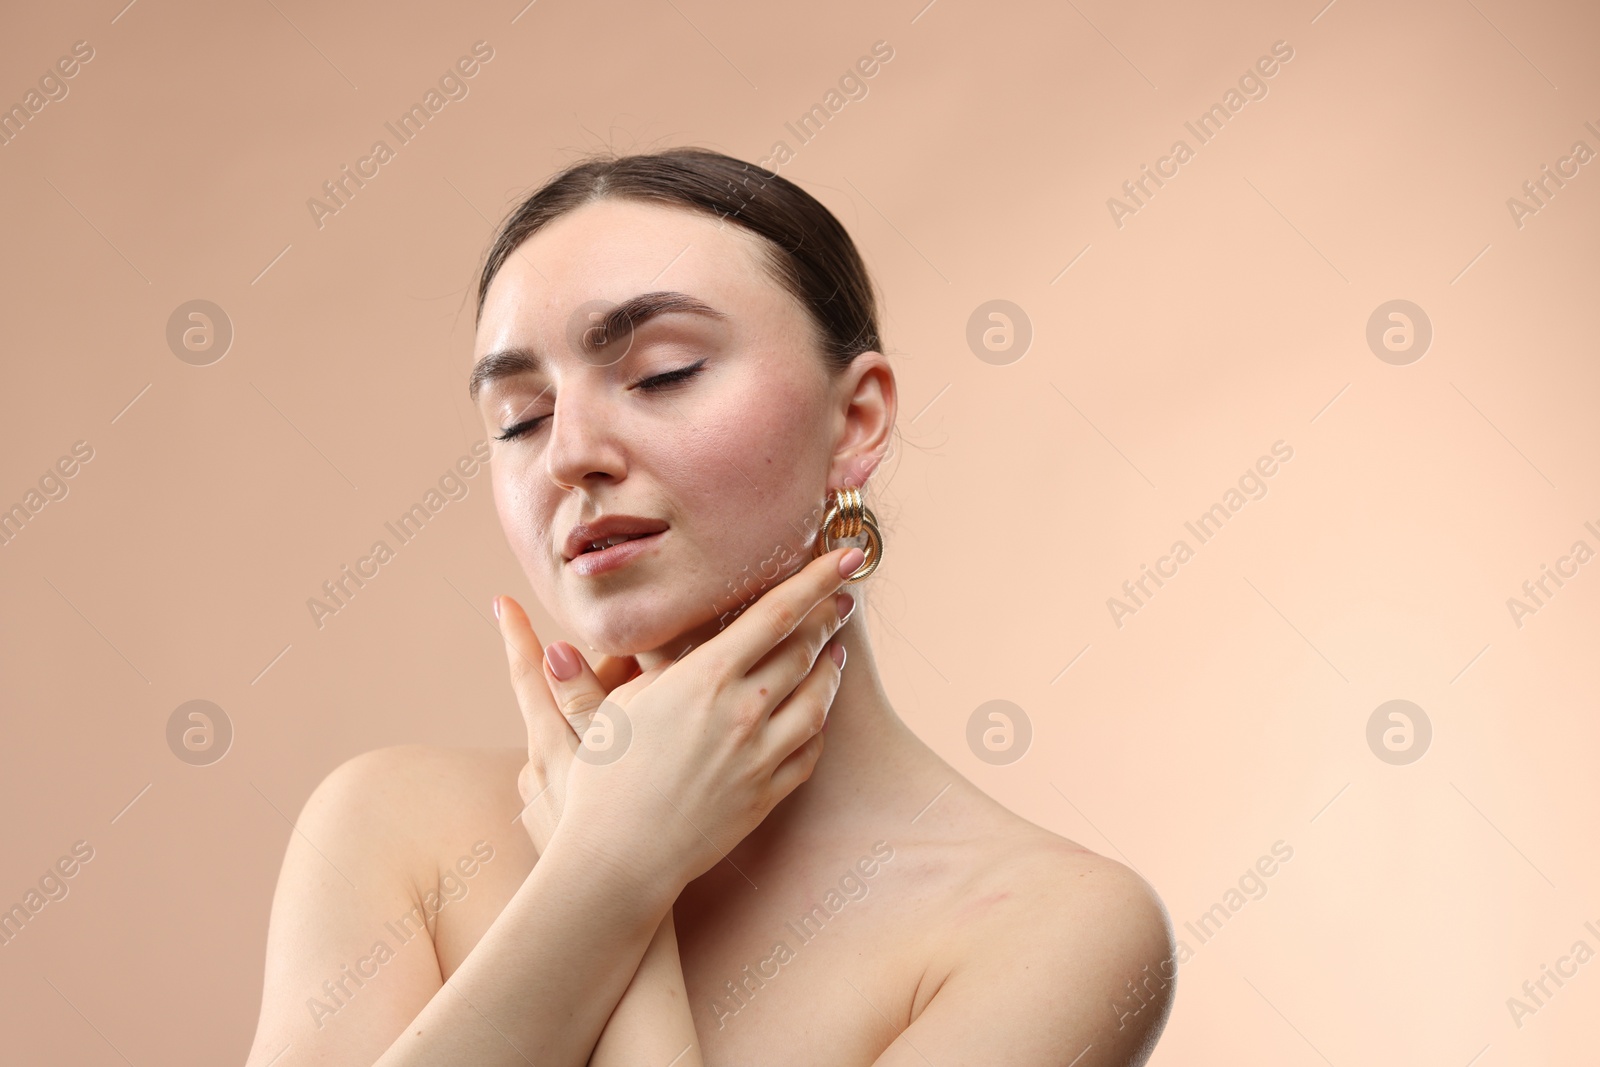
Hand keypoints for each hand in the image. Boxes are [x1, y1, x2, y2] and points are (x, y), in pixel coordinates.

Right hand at [500, 544, 858, 899]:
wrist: (619, 860)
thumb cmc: (602, 779)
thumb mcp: (612, 707)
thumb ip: (632, 663)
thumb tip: (552, 615)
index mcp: (705, 678)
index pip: (776, 614)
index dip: (814, 580)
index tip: (844, 557)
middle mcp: (742, 712)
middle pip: (803, 651)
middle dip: (827, 619)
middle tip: (841, 598)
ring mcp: (760, 756)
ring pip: (817, 701)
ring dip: (829, 671)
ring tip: (834, 652)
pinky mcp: (767, 795)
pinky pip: (809, 751)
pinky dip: (818, 725)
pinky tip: (815, 713)